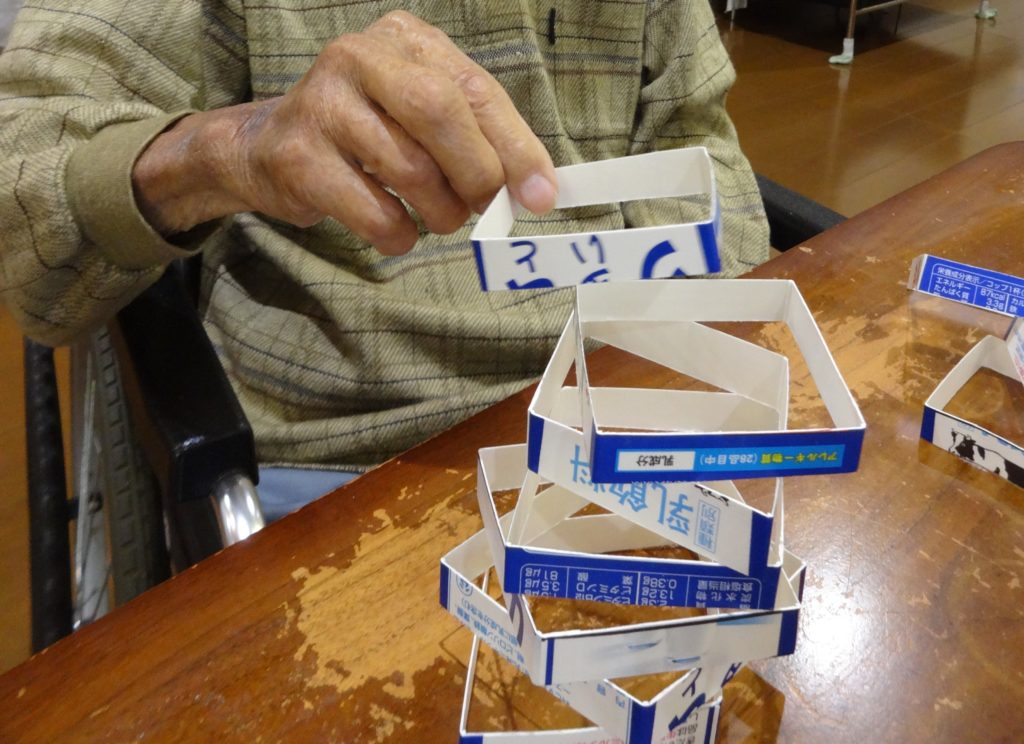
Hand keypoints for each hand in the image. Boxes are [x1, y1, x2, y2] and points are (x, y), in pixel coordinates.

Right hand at [133, 11, 556, 253]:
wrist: (267, 148)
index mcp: (405, 41)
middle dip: (476, 173)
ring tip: (439, 218)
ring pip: (409, 169)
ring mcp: (321, 103)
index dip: (515, 146)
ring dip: (440, 213)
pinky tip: (395, 229)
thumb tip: (537, 190)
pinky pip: (373, 211)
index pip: (474, 89)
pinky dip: (398, 234)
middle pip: (439, 112)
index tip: (542, 195)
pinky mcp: (297, 156)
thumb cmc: (366, 134)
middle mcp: (359, 57)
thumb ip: (480, 140)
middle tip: (485, 209)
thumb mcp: (424, 118)